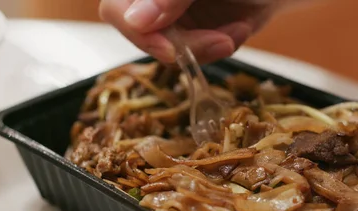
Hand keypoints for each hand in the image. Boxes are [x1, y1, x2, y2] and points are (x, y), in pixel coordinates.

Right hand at [99, 0, 287, 63]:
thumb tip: (134, 20)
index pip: (115, 9)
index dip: (139, 33)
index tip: (172, 49)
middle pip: (145, 36)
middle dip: (187, 45)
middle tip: (224, 41)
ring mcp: (174, 12)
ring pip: (171, 51)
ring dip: (208, 47)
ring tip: (240, 29)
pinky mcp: (195, 29)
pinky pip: (196, 53)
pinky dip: (221, 46)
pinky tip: (241, 28)